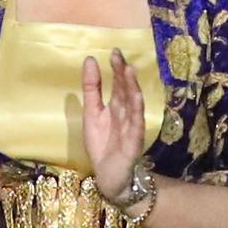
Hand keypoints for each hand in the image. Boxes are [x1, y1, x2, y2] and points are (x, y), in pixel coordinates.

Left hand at [74, 50, 150, 195]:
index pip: (118, 84)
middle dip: (124, 74)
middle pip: (126, 90)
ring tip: (129, 71)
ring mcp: (132, 126)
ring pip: (133, 104)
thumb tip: (90, 59)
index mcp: (116, 106)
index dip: (117, 69)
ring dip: (132, 88)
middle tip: (120, 56)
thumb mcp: (91, 113)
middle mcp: (127, 113)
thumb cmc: (101, 144)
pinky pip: (136, 124)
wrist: (108, 176)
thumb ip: (91, 88)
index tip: (114, 51)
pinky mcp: (134, 141)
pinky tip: (137, 98)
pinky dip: (137, 111)